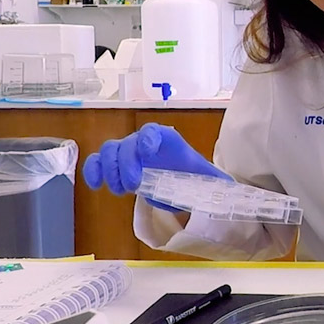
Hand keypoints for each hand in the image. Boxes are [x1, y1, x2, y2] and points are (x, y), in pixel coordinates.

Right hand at [82, 123, 231, 208]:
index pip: (153, 132)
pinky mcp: (115, 167)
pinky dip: (93, 171)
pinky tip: (96, 185)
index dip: (147, 138)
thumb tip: (230, 189)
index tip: (148, 150)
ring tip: (120, 190)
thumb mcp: (207, 178)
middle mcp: (144, 143)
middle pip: (127, 143)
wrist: (182, 183)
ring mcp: (127, 153)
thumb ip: (215, 181)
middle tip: (133, 186)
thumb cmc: (193, 178)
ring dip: (109, 170)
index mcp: (167, 141)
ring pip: (109, 151)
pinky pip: (98, 163)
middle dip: (126, 163)